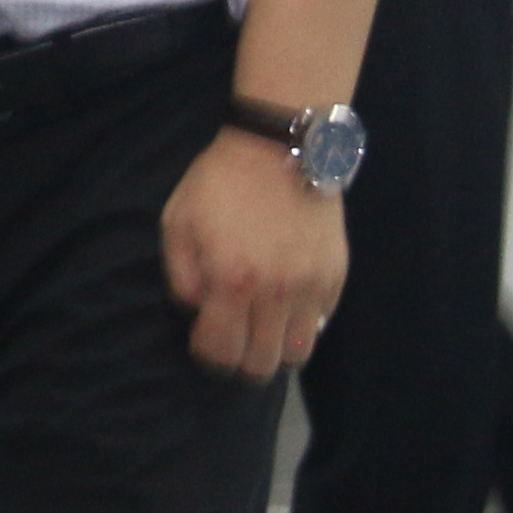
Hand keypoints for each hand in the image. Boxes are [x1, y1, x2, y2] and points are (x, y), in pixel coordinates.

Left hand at [159, 131, 347, 382]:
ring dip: (275, 347)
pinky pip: (321, 323)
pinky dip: (302, 322)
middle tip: (234, 337)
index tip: (205, 337)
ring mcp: (311, 287)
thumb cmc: (219, 183)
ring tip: (262, 325)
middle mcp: (275, 293)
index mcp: (231, 281)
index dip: (208, 354)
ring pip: (297, 353)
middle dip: (242, 360)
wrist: (278, 147)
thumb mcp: (177, 221)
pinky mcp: (335, 275)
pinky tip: (286, 300)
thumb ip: (180, 275)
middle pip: (263, 366)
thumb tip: (198, 310)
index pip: (221, 352)